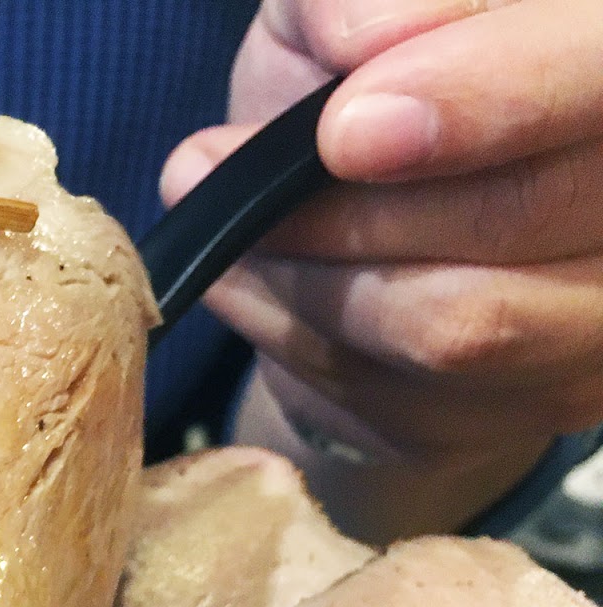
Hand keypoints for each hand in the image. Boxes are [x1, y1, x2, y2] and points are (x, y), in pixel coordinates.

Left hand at [160, 0, 602, 541]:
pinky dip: (308, 341)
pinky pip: (411, 399)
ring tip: (239, 230)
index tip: (346, 131)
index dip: (491, 97)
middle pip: (518, 213)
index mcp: (598, 55)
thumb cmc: (354, 86)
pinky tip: (263, 287)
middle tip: (212, 169)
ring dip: (312, 280)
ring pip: (458, 324)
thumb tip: (360, 37)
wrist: (362, 222)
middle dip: (347, 208)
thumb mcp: (329, 19)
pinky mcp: (556, 399)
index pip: (598, 68)